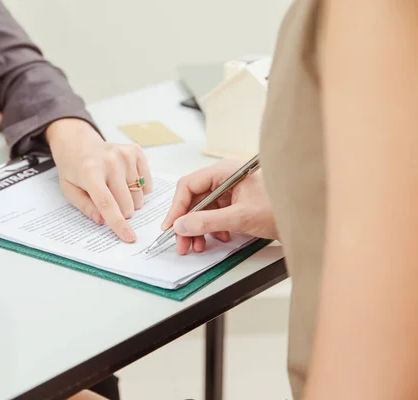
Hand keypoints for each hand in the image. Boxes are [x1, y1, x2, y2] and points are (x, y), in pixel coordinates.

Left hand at [46, 118, 152, 242]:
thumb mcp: (69, 190)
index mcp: (90, 172)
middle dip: (121, 212)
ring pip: (138, 195)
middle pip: (126, 202)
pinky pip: (146, 182)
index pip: (107, 203)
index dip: (118, 223)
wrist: (78, 143)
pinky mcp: (135, 151)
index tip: (129, 237)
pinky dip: (139, 188)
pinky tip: (126, 181)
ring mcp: (124, 155)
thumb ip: (85, 206)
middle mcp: (110, 161)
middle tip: (111, 203)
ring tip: (115, 189)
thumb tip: (102, 220)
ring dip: (130, 200)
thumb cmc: (74, 169)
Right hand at [162, 158, 277, 254]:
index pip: (189, 185)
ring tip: (198, 246)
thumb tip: (181, 225)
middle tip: (182, 244)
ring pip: (203, 210)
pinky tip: (219, 238)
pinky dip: (212, 229)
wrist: (306, 221)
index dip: (177, 207)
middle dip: (186, 223)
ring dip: (198, 229)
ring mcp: (231, 191)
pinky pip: (214, 215)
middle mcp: (226, 178)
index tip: (171, 227)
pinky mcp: (236, 203)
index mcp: (225, 171)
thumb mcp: (240, 217)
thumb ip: (207, 222)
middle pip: (194, 199)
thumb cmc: (281, 209)